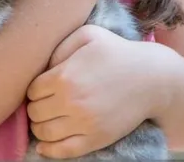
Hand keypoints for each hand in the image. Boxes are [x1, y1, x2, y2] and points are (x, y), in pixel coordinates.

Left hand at [26, 25, 161, 158]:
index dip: (34, 88)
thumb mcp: (88, 34)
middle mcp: (71, 102)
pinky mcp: (96, 139)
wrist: (151, 79)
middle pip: (35, 112)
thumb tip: (43, 67)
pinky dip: (48, 150)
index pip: (31, 90)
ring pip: (43, 132)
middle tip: (44, 102)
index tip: (42, 86)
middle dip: (36, 106)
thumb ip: (60, 46)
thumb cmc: (118, 52)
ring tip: (46, 119)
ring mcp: (84, 123)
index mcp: (65, 76)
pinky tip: (44, 145)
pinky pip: (63, 151)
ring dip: (39, 127)